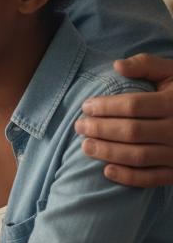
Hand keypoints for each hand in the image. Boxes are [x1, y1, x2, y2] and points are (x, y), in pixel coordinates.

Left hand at [75, 53, 172, 186]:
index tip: (86, 106)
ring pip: (139, 156)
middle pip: (132, 132)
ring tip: (85, 146)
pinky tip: (107, 171)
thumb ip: (146, 64)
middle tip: (79, 126)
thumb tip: (118, 65)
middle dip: (101, 130)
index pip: (134, 106)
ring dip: (109, 152)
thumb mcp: (171, 72)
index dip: (106, 107)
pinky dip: (130, 178)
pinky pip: (153, 178)